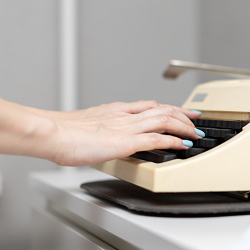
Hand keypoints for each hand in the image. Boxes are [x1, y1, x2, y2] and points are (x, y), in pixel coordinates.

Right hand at [46, 101, 202, 165]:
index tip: (180, 111)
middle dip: (183, 114)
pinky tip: (183, 144)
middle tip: (196, 119)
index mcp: (116, 111)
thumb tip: (105, 137)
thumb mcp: (88, 126)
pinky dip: (173, 141)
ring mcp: (127, 127)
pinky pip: (157, 139)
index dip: (169, 108)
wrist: (52, 133)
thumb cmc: (62, 133)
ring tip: (195, 133)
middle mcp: (125, 116)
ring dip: (183, 126)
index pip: (150, 105)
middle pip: (163, 109)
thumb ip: (102, 129)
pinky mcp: (126, 142)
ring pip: (165, 119)